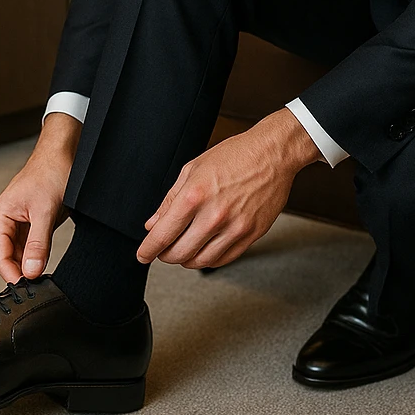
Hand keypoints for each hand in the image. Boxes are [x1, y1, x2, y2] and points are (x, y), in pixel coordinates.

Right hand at [0, 113, 80, 283]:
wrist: (65, 153)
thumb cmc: (51, 172)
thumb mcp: (46, 211)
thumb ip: (39, 243)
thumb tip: (31, 272)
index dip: (12, 275)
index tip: (28, 290)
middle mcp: (5, 221)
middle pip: (8, 258)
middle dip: (22, 273)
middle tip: (39, 288)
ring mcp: (19, 224)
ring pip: (21, 255)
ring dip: (31, 267)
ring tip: (44, 278)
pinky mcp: (33, 224)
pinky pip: (32, 248)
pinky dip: (38, 258)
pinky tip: (47, 266)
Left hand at [137, 109, 322, 269]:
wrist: (272, 154)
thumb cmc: (234, 156)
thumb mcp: (193, 169)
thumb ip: (170, 199)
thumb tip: (153, 223)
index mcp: (195, 195)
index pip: (162, 234)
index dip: (147, 249)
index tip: (142, 255)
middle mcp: (214, 215)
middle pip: (179, 253)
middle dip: (165, 255)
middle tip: (163, 249)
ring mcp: (234, 228)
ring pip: (200, 261)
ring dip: (186, 259)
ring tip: (184, 248)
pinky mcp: (251, 235)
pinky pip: (223, 259)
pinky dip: (208, 259)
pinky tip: (204, 248)